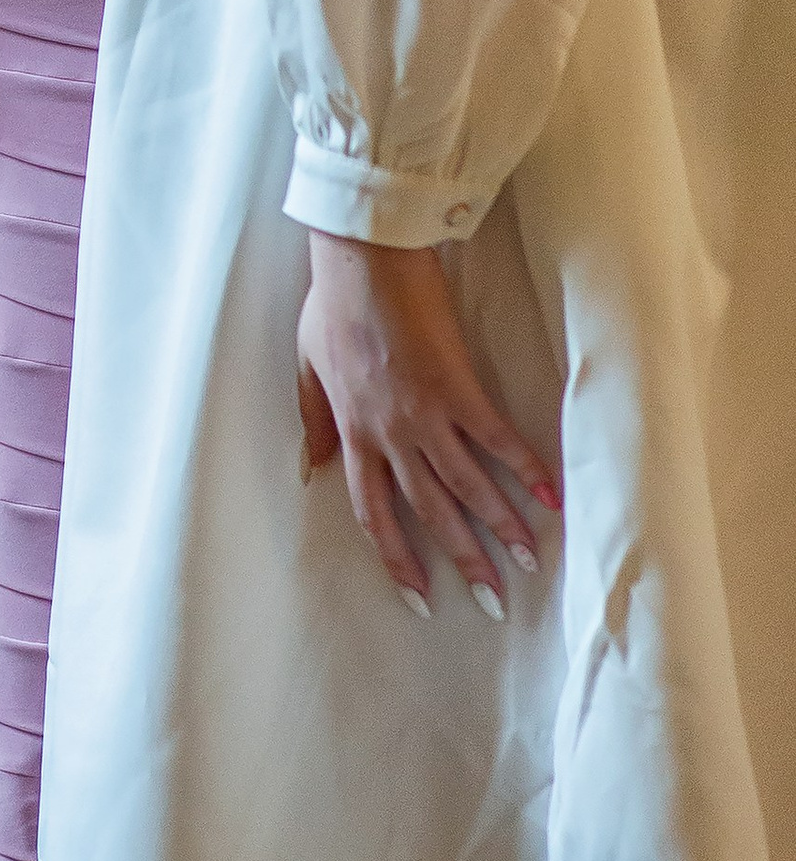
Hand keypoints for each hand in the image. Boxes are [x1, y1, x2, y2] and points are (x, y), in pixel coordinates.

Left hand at [296, 233, 558, 616]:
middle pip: (428, 512)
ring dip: (500, 528)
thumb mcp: (308, 365)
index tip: (419, 596)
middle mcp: (389, 435)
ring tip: (528, 562)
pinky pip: (496, 440)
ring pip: (466, 487)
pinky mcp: (458, 388)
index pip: (373, 512)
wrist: (362, 260)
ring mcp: (425, 414)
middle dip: (462, 560)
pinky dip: (525, 469)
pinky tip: (552, 497)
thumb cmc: (334, 304)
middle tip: (493, 600)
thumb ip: (315, 419)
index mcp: (353, 432)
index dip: (396, 558)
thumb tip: (310, 467)